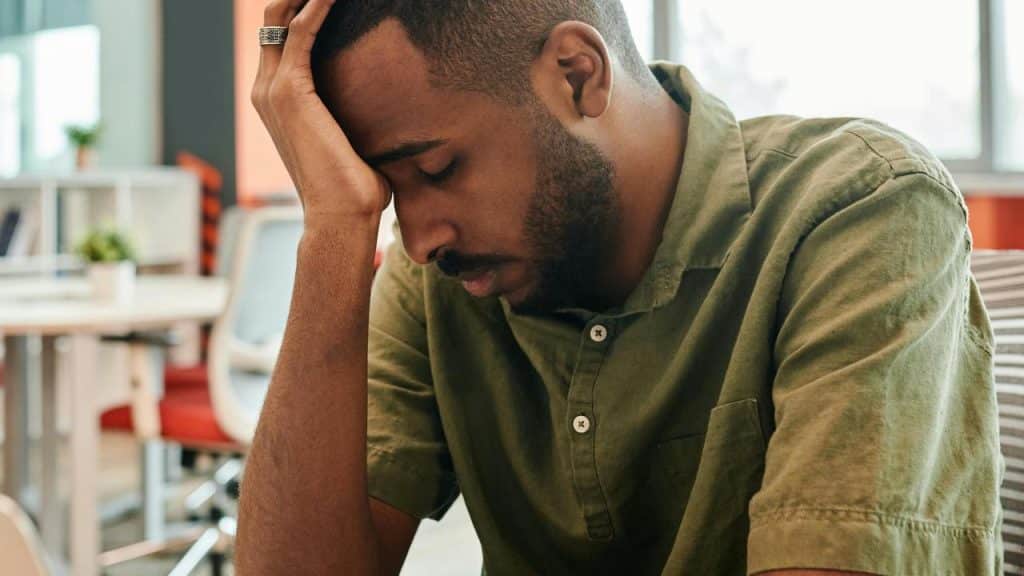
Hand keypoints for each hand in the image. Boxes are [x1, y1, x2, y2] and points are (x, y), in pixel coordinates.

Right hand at [252, 0, 391, 222]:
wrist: (341, 216)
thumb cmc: (354, 189)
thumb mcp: (352, 142)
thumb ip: (355, 117)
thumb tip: (390, 112)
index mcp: (277, 100)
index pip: (281, 36)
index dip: (301, 7)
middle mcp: (266, 89)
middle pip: (275, 18)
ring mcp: (273, 89)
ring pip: (283, 16)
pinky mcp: (290, 91)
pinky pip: (300, 31)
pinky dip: (319, 5)